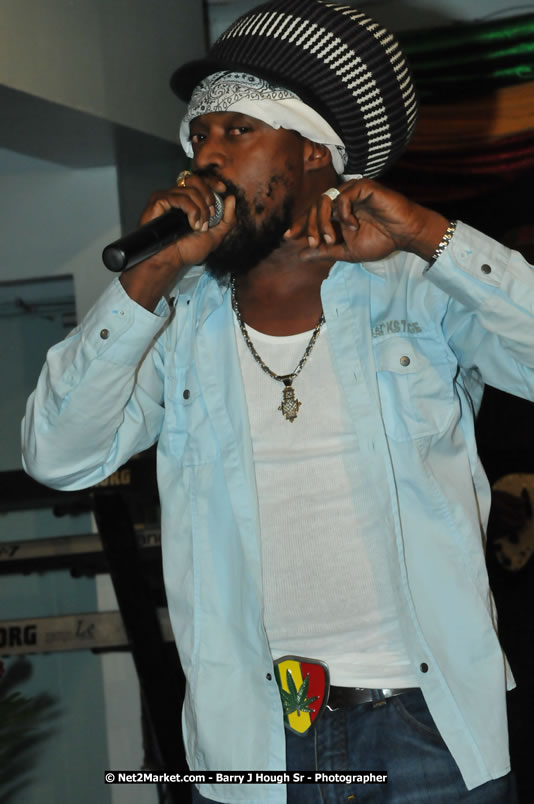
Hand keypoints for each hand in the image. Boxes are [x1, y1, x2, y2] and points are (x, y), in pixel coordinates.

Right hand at [121, 174, 235, 309]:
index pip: (200, 181)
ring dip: (201, 209)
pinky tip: (191, 224)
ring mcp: (166, 197)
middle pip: (195, 180)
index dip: (212, 182)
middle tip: (211, 215)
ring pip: (190, 190)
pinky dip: (191, 210)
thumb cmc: (187, 251)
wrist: (170, 261)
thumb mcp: (215, 236)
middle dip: (208, 196)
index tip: (223, 189)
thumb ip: (228, 219)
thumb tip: (231, 198)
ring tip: (199, 226)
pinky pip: (180, 197)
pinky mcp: (158, 201)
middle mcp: (176, 196)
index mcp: (188, 201)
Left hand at [284, 178, 448, 263]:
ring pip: (325, 199)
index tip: (287, 236)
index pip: (313, 214)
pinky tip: (354, 225)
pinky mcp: (363, 186)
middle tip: (313, 242)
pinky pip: (343, 196)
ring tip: (330, 238)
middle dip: (309, 226)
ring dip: (322, 221)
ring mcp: (352, 191)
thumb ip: (325, 251)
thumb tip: (300, 256)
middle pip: (315, 206)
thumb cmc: (381, 241)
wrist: (405, 235)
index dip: (299, 224)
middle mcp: (343, 198)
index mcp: (338, 212)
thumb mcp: (347, 251)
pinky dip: (344, 213)